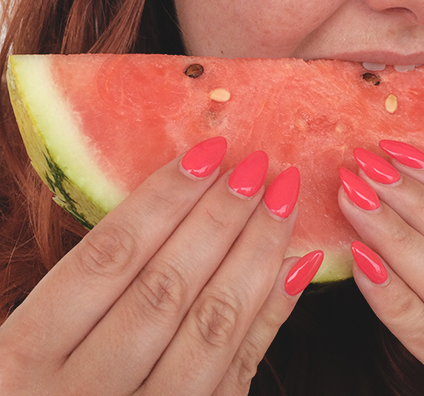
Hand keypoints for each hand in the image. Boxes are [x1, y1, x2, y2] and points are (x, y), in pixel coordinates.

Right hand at [0, 138, 321, 394]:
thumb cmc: (46, 386)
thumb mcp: (37, 341)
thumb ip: (90, 284)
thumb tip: (179, 196)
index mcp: (23, 358)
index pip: (108, 256)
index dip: (163, 198)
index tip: (208, 151)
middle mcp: (80, 393)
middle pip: (166, 285)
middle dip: (220, 217)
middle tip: (257, 166)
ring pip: (212, 323)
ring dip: (257, 253)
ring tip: (284, 200)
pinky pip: (241, 365)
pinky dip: (274, 310)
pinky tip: (297, 263)